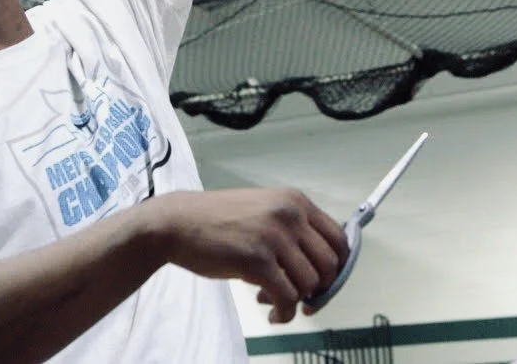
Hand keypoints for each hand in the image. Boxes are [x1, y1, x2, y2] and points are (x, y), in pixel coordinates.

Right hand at [151, 188, 349, 322]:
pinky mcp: (257, 259)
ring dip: (297, 301)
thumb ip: (292, 231)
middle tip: (304, 300)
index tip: (326, 284)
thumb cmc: (217, 221)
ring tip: (273, 301)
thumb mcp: (263, 212)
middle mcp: (290, 214)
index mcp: (295, 201)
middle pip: (330, 263)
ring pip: (311, 283)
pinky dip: (284, 313)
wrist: (178, 223)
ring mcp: (275, 235)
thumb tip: (319, 268)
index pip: (338, 238)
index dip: (338, 267)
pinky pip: (288, 296)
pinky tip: (271, 314)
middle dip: (322, 289)